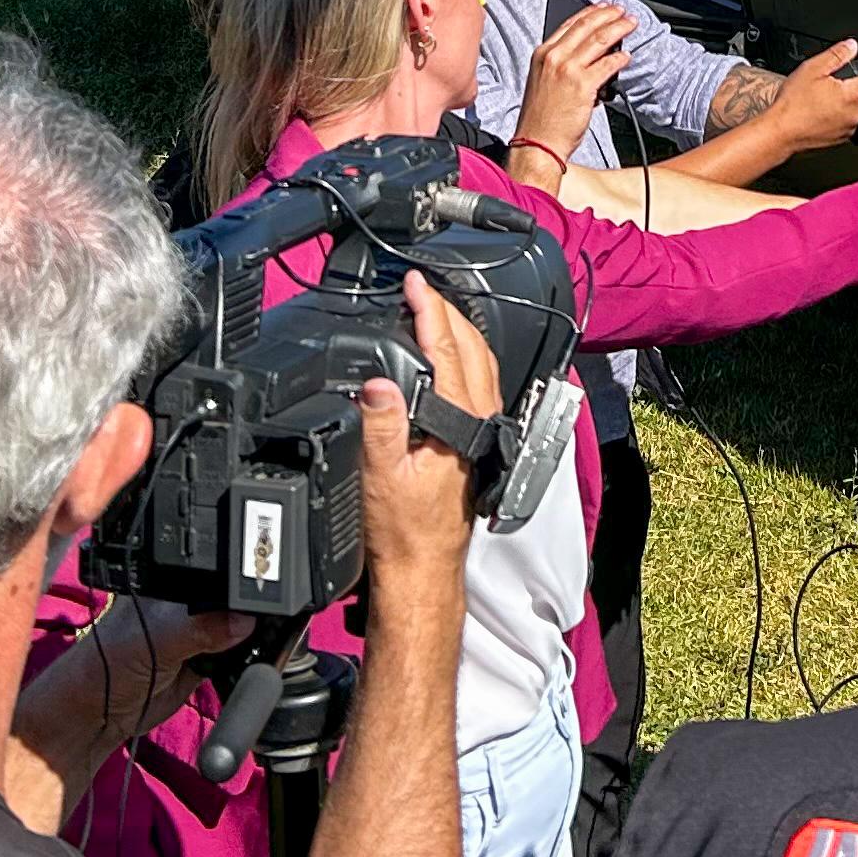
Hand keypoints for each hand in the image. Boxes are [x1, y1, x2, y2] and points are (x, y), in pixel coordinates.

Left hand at [7, 585, 254, 829]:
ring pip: (237, 628)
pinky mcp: (204, 663)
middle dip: (248, 608)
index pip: (215, 569)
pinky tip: (248, 658)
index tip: (261, 588)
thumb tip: (244, 621)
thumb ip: (201, 626)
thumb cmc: (108, 663)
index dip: (238, 576)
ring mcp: (197, 633)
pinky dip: (243, 660)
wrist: (98, 715)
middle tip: (261, 621)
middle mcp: (187, 602)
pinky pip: (235, 657)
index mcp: (172, 581)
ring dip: (248, 636)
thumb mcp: (158, 638)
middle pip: (231, 598)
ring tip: (253, 640)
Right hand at [358, 273, 499, 595]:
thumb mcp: (381, 476)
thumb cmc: (405, 533)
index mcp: (458, 422)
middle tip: (421, 288)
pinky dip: (463, 359)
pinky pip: (477, 385)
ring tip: (434, 311)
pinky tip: (448, 360)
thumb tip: (377, 382)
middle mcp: (478, 422)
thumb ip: (380, 425)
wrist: (422, 572)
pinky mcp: (476, 445)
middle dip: (448, 312)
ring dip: (459, 333)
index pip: (446, 350)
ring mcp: (481, 433)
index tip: (415, 284)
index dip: (429, 311)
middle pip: (471, 349)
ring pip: (480, 365)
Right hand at [513, 0, 635, 167]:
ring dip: (619, 29)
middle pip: (587, 26)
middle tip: (622, 11)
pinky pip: (607, 65)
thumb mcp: (543, 81)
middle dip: (608, 15)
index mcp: (542, 54)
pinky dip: (619, 58)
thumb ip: (561, 63)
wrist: (536, 143)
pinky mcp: (582, 85)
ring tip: (630, 24)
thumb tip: (590, 53)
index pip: (570, 24)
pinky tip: (626, 56)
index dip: (590, 12)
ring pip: (600, 40)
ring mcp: (567, 70)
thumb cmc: (540, 119)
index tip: (603, 7)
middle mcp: (553, 57)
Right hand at [759, 36, 857, 155]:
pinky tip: (828, 110)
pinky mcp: (840, 139)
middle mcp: (854, 113)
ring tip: (838, 95)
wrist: (780, 134)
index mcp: (851, 94)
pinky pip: (850, 124)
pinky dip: (846, 115)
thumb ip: (836, 55)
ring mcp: (848, 129)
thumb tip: (851, 46)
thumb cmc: (793, 104)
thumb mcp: (812, 69)